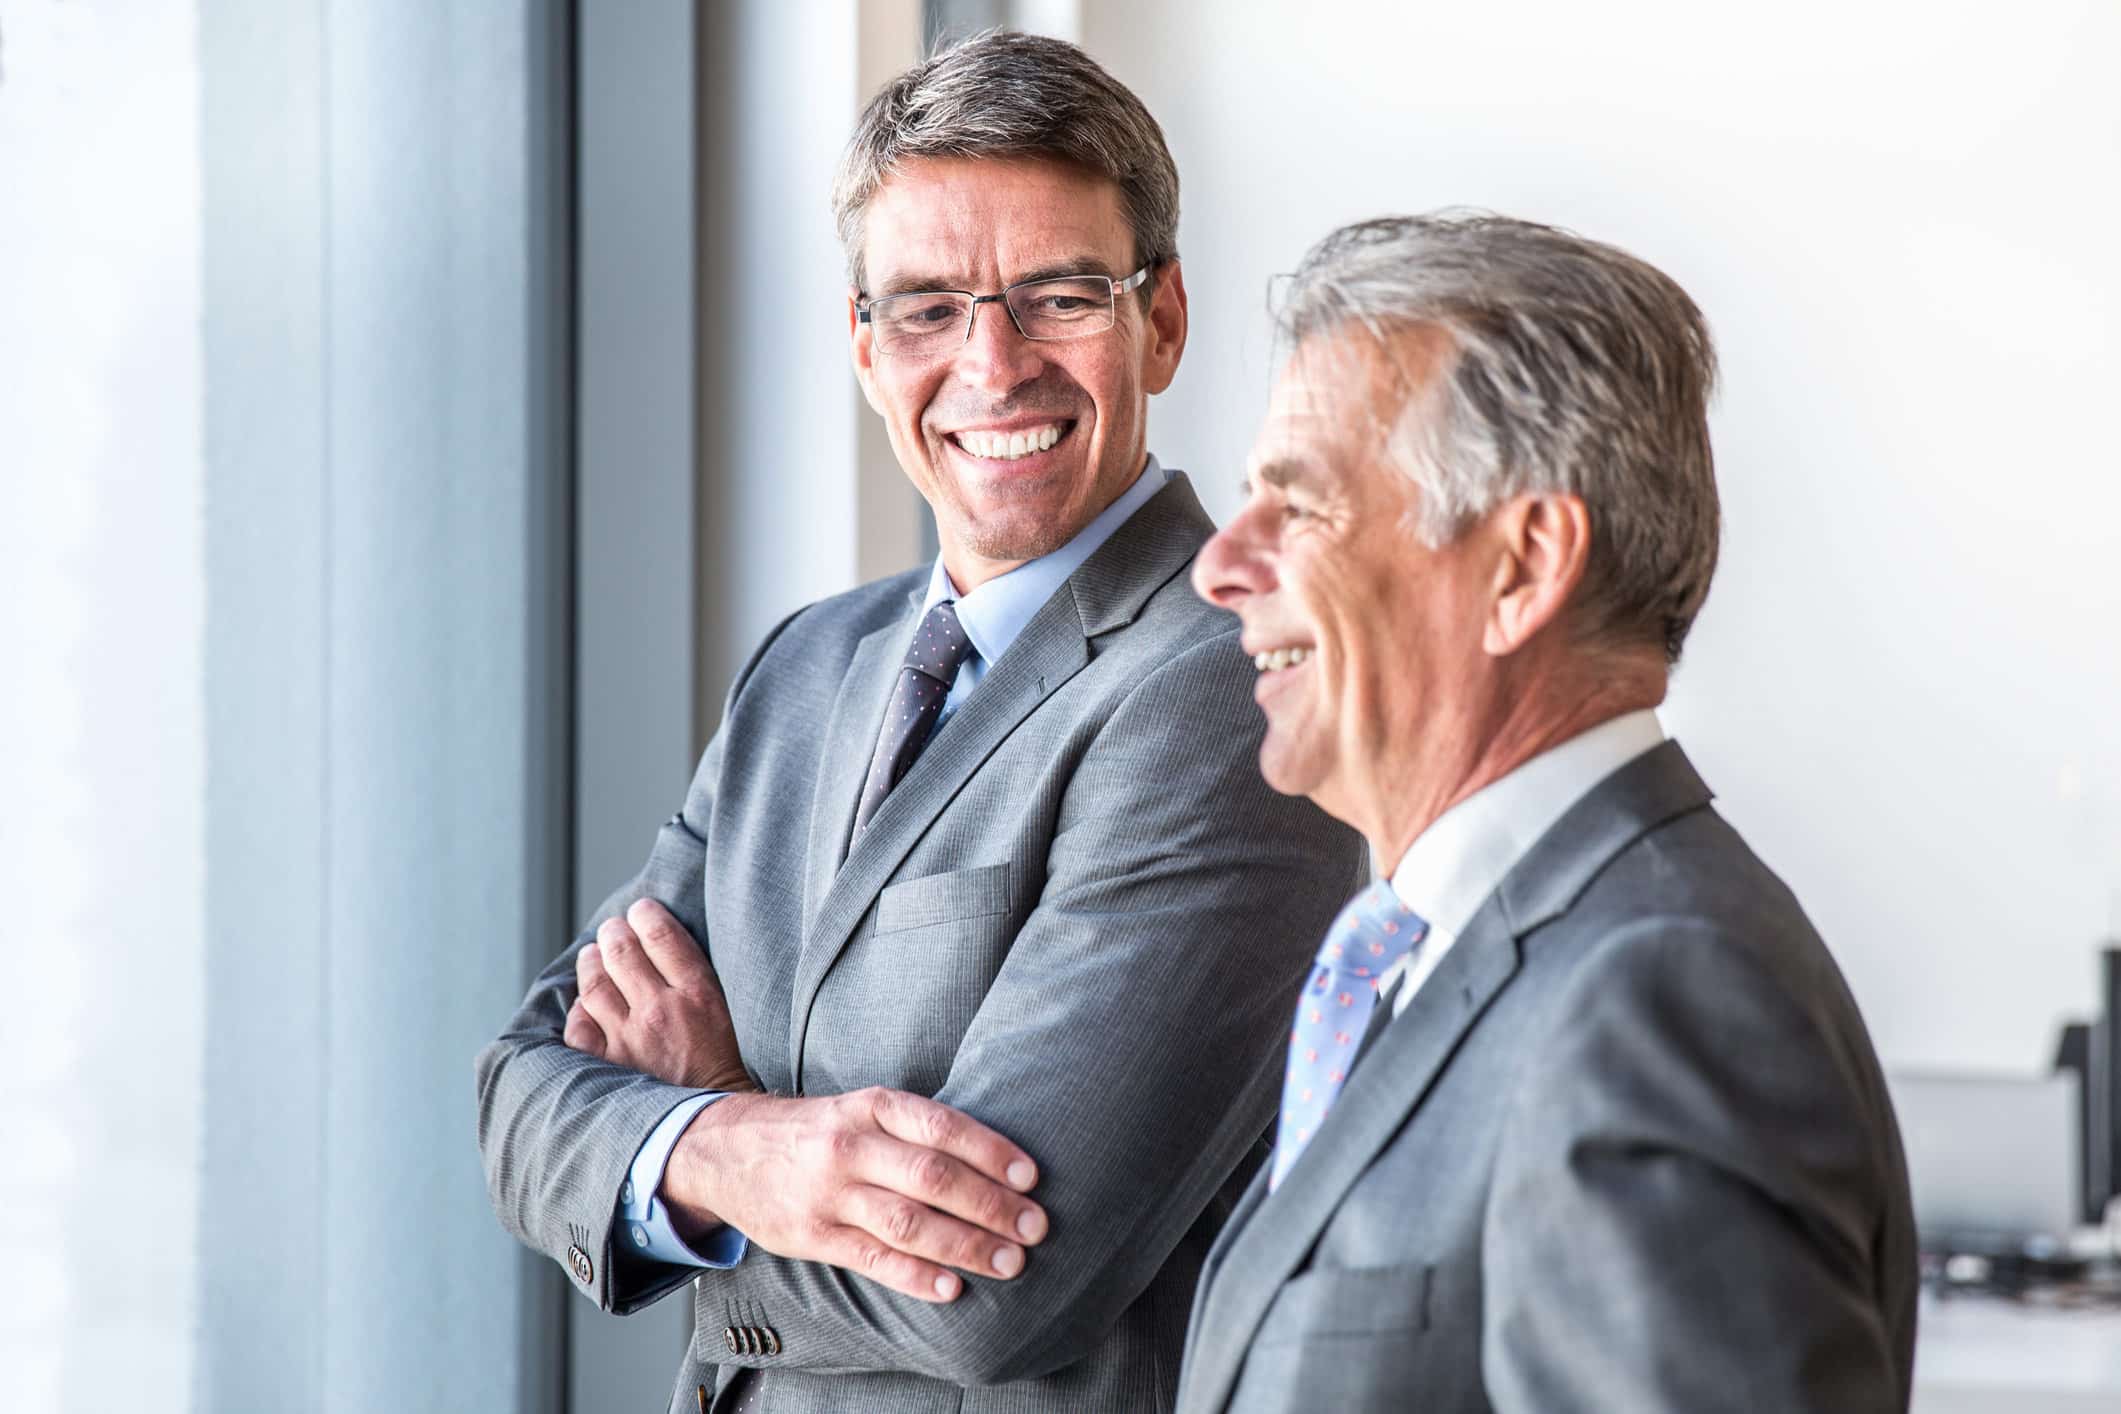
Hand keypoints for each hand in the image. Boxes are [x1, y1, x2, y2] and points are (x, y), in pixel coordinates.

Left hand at [563, 899, 753, 1092]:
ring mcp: (628, 1040)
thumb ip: (700, 981)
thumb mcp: (731, 1016)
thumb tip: (670, 948)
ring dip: (590, 962)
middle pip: (622, 951)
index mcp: (697, 995)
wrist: (712, 1126)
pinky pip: (579, 1026)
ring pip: (594, 984)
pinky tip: (586, 1004)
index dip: (646, 915)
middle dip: (614, 932)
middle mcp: (659, 1011)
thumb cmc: (728, 1072)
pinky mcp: (607, 1066)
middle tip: (612, 929)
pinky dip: (579, 1010)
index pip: (661, 935)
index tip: (641, 910)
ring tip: (592, 956)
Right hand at [663, 1087, 1048, 1303]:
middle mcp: (851, 1147)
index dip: (992, 1152)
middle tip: (1035, 1227)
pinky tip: (952, 1288)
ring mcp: (830, 1194)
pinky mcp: (813, 1236)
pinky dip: (917, 1277)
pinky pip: (873, 1260)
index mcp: (871, 1107)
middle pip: (933, 1178)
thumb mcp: (861, 1109)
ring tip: (1009, 1261)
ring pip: (909, 1223)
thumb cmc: (818, 1132)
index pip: (942, 1126)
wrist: (726, 1151)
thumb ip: (914, 1131)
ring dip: (966, 1245)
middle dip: (991, 1205)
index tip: (1032, 1176)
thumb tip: (995, 1161)